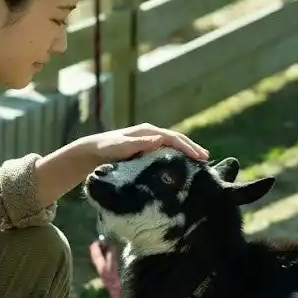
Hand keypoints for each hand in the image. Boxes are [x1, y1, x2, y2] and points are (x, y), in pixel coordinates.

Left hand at [82, 123, 208, 167]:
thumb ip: (139, 144)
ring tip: (199, 162)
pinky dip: (177, 157)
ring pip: (173, 145)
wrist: (91, 152)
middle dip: (192, 148)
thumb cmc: (105, 149)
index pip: (173, 138)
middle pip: (176, 139)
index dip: (187, 147)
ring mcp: (148, 142)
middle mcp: (150, 134)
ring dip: (186, 152)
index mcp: (147, 131)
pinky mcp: (145, 151)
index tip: (200, 157)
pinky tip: (182, 166)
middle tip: (206, 159)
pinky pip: (165, 152)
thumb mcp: (121, 147)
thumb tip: (161, 139)